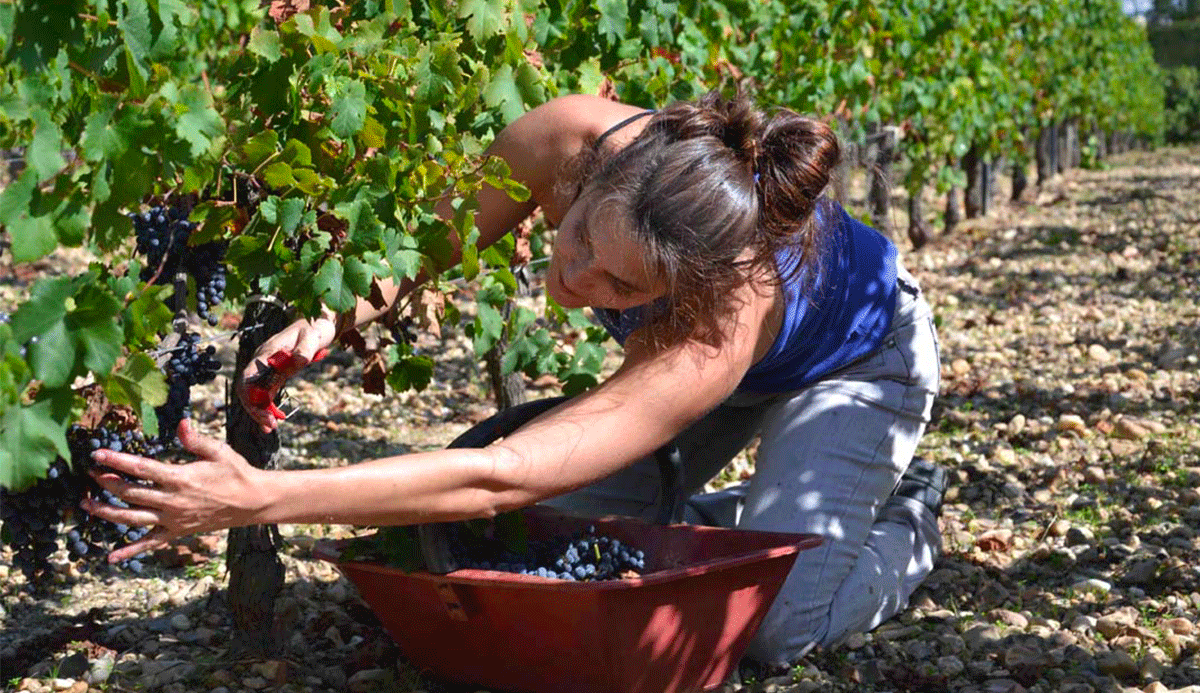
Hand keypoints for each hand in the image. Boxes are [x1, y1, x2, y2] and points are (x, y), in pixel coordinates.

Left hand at [83, 420, 269, 563]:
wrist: (252, 502)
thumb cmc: (236, 473)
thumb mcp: (219, 452)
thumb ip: (196, 440)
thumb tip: (180, 423)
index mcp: (180, 479)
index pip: (141, 469)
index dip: (117, 461)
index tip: (97, 454)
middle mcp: (172, 501)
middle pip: (130, 493)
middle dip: (106, 483)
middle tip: (89, 474)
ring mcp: (173, 519)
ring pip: (132, 518)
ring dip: (107, 513)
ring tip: (87, 505)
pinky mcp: (176, 532)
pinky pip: (150, 543)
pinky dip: (130, 551)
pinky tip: (111, 557)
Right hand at [238, 314, 337, 432]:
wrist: (317, 323)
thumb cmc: (313, 328)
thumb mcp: (312, 337)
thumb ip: (304, 350)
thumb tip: (296, 362)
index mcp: (266, 353)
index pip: (248, 378)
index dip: (251, 398)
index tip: (264, 413)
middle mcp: (262, 361)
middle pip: (248, 389)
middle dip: (255, 409)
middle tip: (270, 426)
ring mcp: (267, 368)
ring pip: (256, 393)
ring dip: (261, 411)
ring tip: (270, 428)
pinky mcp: (276, 373)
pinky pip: (267, 392)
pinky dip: (269, 406)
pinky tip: (276, 418)